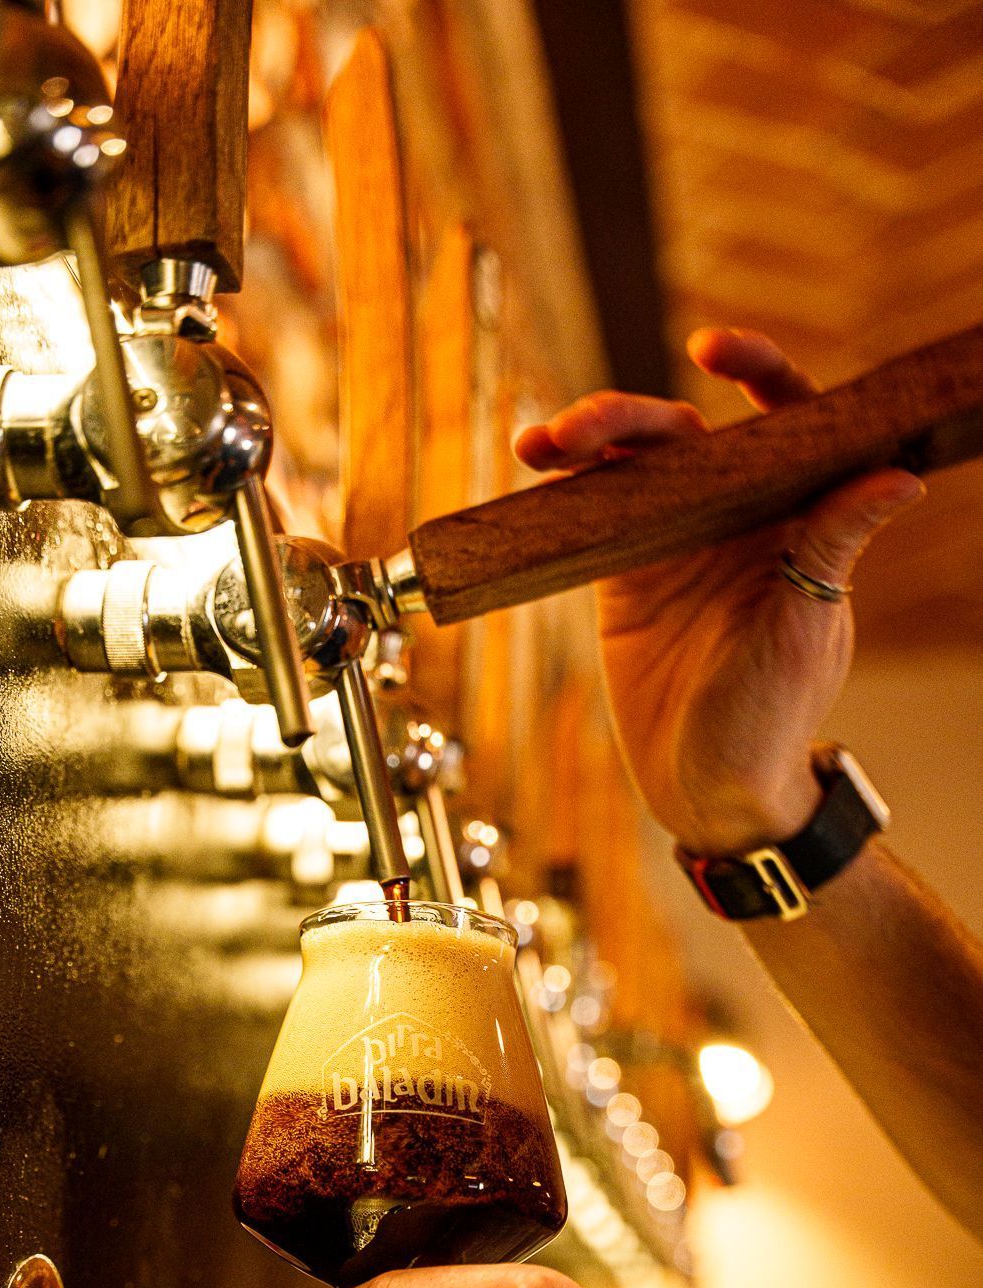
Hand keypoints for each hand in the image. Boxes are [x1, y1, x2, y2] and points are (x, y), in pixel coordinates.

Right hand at [513, 329, 924, 855]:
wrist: (707, 789)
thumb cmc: (772, 717)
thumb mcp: (806, 627)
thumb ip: (833, 546)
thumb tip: (900, 476)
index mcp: (792, 517)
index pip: (782, 420)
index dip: (756, 371)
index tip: (713, 350)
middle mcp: (734, 517)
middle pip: (683, 433)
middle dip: (629, 415)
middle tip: (584, 428)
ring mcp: (673, 542)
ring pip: (629, 465)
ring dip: (586, 442)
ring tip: (545, 445)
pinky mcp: (622, 576)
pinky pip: (589, 513)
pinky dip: (561, 488)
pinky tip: (535, 469)